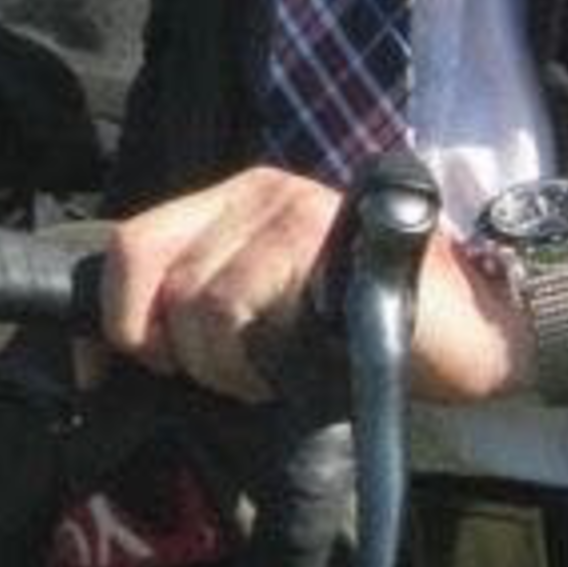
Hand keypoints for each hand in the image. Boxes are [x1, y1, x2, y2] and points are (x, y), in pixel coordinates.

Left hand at [98, 163, 522, 406]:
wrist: (472, 335)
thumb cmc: (361, 334)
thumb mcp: (263, 311)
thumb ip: (193, 314)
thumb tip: (94, 362)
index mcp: (238, 198)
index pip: (135, 246)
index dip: (116, 320)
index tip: (117, 374)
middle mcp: (264, 191)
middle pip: (173, 290)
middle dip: (198, 360)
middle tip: (255, 375)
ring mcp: (300, 211)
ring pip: (210, 307)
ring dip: (240, 367)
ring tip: (289, 369)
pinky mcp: (331, 242)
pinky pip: (255, 309)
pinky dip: (272, 357)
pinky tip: (309, 359)